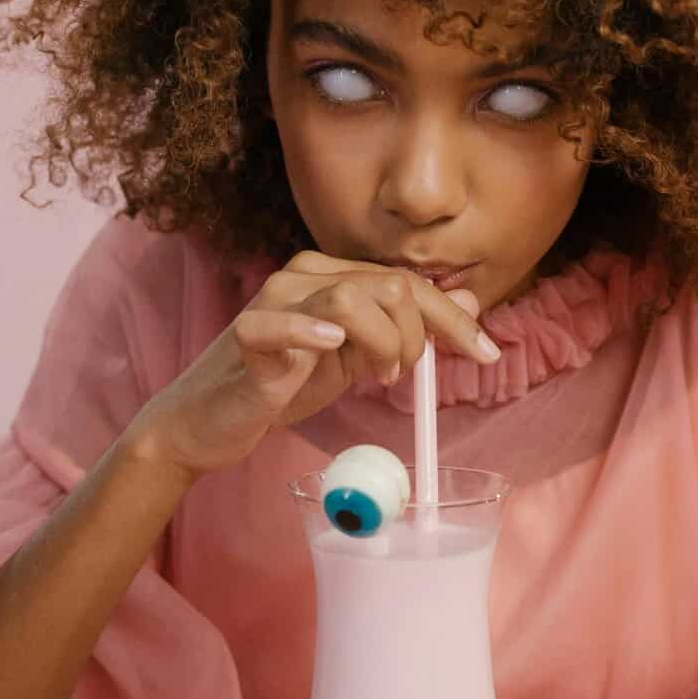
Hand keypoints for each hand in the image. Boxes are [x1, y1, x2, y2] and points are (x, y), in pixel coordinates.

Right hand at [125, 250, 501, 482]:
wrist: (210, 420)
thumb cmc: (281, 385)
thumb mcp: (356, 358)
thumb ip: (405, 330)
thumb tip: (468, 304)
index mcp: (332, 277)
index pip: (407, 282)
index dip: (453, 317)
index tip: (487, 353)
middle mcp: (304, 277)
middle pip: (391, 284)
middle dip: (420, 333)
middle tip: (405, 374)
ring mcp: (274, 302)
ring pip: (352, 297)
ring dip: (384, 341)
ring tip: (377, 376)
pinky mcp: (248, 336)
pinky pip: (280, 323)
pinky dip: (310, 332)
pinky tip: (330, 348)